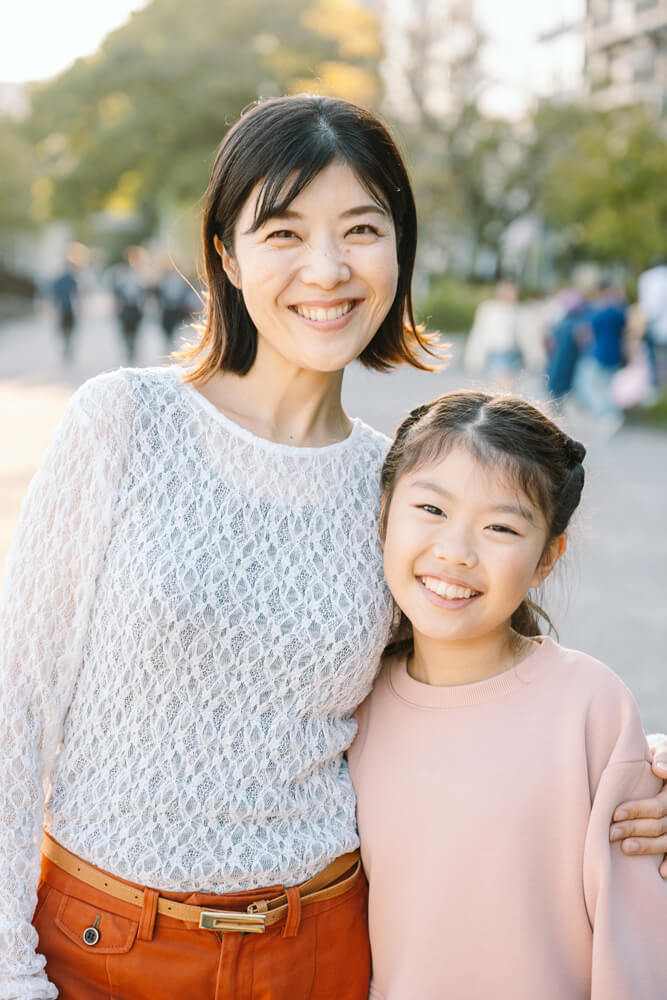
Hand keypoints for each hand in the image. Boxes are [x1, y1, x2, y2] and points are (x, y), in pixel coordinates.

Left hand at [609, 740, 666, 877]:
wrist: (664, 766)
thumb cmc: (658, 758)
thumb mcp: (662, 751)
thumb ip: (663, 757)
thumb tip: (659, 770)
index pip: (658, 806)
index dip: (637, 811)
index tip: (615, 813)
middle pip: (660, 825)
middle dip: (634, 829)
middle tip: (610, 833)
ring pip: (666, 841)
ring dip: (647, 847)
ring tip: (625, 848)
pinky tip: (660, 873)